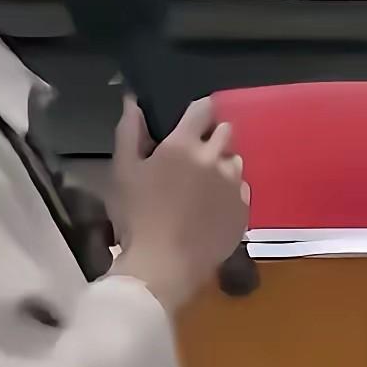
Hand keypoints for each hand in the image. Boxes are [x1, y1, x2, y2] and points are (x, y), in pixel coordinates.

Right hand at [110, 94, 249, 313]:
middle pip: (225, 131)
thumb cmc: (137, 216)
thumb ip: (129, 132)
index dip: (197, 112)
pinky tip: (211, 209)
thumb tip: (133, 101)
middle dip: (211, 137)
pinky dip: (229, 193)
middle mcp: (215, 158)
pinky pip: (241, 190)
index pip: (203, 109)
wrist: (164, 265)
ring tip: (203, 185)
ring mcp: (233, 185)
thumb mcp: (122, 171)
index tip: (189, 122)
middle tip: (191, 157)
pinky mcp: (243, 210)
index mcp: (184, 144)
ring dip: (222, 165)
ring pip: (235, 161)